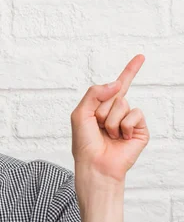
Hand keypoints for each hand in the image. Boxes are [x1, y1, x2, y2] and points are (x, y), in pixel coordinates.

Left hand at [70, 54, 149, 221]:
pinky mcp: (140, 130)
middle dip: (101, 109)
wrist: (95, 165)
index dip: (129, 70)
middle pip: (114, 94)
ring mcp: (130, 120)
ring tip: (107, 134)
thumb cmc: (84, 143)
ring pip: (123, 104)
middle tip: (98, 126)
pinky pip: (134, 114)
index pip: (117, 85)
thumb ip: (94, 94)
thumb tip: (115, 83)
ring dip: (110, 120)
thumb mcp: (80, 114)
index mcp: (103, 106)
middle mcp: (118, 111)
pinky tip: (119, 138)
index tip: (140, 57)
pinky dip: (123, 126)